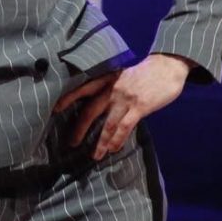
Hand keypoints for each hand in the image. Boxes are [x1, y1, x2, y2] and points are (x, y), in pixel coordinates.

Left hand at [53, 53, 191, 159]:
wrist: (167, 65)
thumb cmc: (145, 71)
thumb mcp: (122, 74)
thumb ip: (111, 87)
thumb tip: (100, 103)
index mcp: (106, 78)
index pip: (81, 89)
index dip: (67, 99)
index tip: (55, 109)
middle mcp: (111, 88)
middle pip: (89, 111)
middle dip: (79, 129)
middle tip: (71, 143)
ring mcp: (125, 98)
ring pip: (107, 124)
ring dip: (100, 142)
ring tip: (94, 155)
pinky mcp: (139, 107)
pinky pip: (124, 127)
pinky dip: (117, 140)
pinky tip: (113, 149)